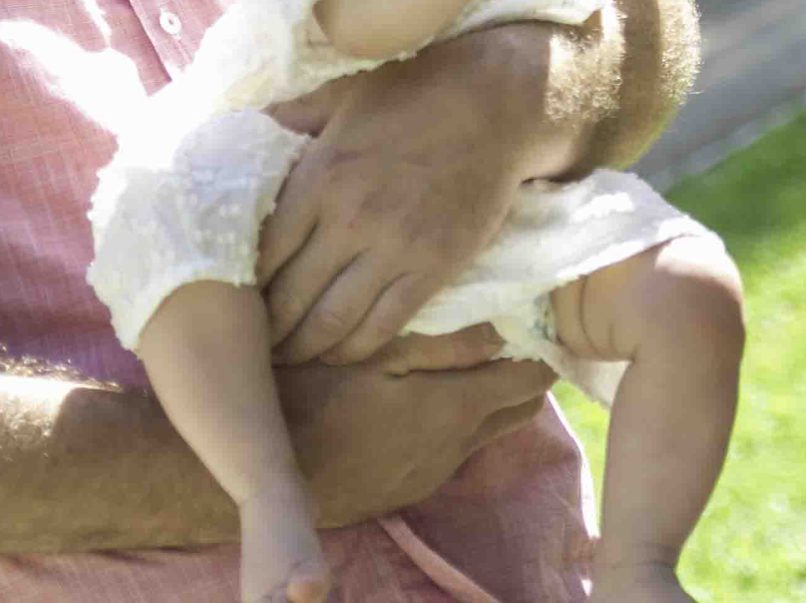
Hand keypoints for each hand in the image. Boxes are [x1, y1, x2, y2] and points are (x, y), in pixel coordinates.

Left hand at [259, 37, 534, 364]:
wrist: (496, 104)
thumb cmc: (415, 93)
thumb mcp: (343, 93)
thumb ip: (293, 115)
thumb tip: (247, 123)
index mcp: (320, 178)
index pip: (263, 254)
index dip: (242, 286)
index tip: (234, 299)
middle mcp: (350, 220)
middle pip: (289, 298)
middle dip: (267, 330)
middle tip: (254, 345)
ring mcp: (394, 250)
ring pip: (332, 324)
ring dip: (304, 348)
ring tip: (289, 357)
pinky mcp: (433, 270)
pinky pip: (382, 327)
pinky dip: (353, 349)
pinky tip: (338, 352)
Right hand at [282, 327, 554, 527]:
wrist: (263, 476)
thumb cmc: (311, 397)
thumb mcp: (373, 354)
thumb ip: (444, 345)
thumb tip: (503, 330)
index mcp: (454, 410)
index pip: (531, 382)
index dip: (542, 348)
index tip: (538, 318)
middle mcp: (455, 449)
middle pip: (518, 410)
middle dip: (525, 373)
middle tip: (513, 332)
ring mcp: (431, 472)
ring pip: (485, 431)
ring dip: (489, 396)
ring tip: (468, 355)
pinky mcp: (407, 486)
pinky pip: (451, 448)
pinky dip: (456, 419)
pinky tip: (423, 393)